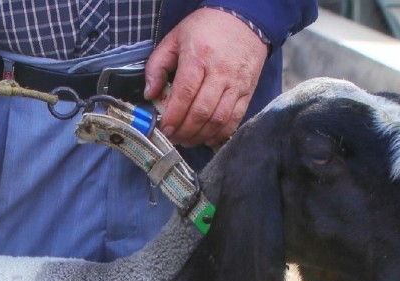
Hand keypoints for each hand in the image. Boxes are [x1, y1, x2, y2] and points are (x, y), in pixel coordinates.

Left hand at [144, 8, 267, 147]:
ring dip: (201, 135)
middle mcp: (220, 71)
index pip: (185, 94)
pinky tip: (208, 138)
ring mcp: (237, 83)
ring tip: (187, 140)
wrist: (244, 19)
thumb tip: (150, 94)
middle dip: (184, 130)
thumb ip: (157, 65)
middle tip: (174, 138)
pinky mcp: (248, 90)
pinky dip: (221, 133)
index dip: (173, 116)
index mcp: (199, 56)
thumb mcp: (175, 38)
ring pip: (218, 119)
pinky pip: (236, 119)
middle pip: (201, 111)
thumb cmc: (206, 28)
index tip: (165, 129)